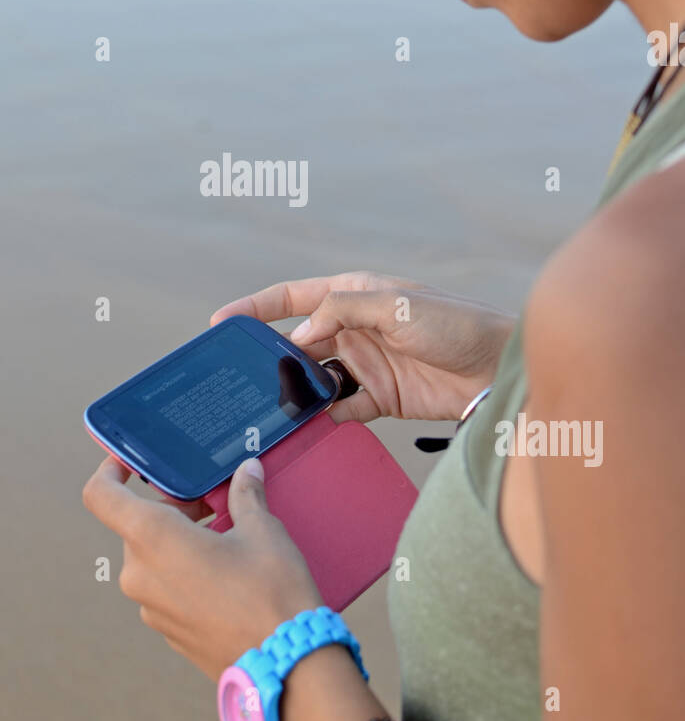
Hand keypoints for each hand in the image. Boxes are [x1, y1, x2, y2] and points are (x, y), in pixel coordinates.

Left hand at [82, 454, 320, 680]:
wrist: (286, 666)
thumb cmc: (271, 593)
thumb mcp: (262, 531)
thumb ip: (245, 495)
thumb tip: (247, 470)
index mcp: (152, 539)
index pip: (100, 496)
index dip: (108, 471)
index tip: (130, 464)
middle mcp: (140, 574)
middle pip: (136, 526)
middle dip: (170, 509)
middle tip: (211, 503)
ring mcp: (150, 607)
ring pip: (151, 558)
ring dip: (179, 541)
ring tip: (226, 538)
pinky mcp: (167, 631)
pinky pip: (164, 588)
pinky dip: (184, 571)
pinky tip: (226, 574)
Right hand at [211, 270, 514, 422]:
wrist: (501, 368)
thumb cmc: (456, 324)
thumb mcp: (398, 304)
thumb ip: (344, 311)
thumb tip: (300, 334)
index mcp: (355, 294)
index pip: (293, 297)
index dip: (255, 308)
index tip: (220, 323)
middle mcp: (355, 327)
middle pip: (297, 341)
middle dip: (268, 356)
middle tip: (235, 375)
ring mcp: (366, 364)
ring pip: (313, 377)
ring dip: (293, 389)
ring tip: (265, 405)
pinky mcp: (380, 398)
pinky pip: (339, 408)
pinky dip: (321, 416)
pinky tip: (304, 426)